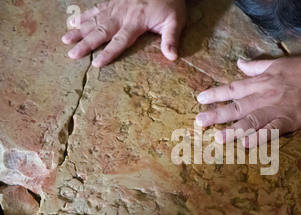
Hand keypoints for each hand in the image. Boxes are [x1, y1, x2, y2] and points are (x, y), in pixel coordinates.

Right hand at [62, 0, 186, 66]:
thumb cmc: (171, 4)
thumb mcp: (175, 21)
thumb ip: (171, 39)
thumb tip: (171, 56)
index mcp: (136, 22)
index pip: (119, 41)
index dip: (108, 53)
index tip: (96, 63)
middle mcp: (122, 15)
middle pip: (101, 31)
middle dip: (85, 43)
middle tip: (71, 54)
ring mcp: (115, 7)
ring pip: (94, 19)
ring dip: (79, 30)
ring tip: (65, 39)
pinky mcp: (113, 1)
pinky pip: (95, 8)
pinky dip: (83, 15)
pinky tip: (72, 21)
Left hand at [195, 56, 300, 147]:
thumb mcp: (276, 63)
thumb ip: (256, 67)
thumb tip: (239, 64)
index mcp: (260, 82)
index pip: (233, 88)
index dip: (216, 94)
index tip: (200, 99)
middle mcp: (264, 96)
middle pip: (236, 107)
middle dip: (216, 114)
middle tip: (199, 123)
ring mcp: (275, 110)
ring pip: (250, 121)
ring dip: (233, 130)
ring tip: (218, 138)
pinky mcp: (288, 122)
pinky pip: (270, 131)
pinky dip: (258, 137)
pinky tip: (246, 144)